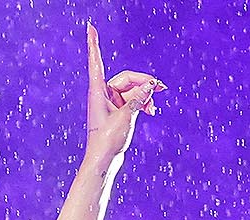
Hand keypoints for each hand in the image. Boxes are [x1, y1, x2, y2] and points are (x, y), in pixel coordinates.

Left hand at [84, 20, 166, 165]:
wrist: (102, 162)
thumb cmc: (107, 141)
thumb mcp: (126, 117)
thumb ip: (139, 99)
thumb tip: (151, 85)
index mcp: (98, 92)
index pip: (96, 62)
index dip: (94, 44)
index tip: (90, 27)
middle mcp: (102, 94)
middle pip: (127, 78)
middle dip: (143, 84)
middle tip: (160, 90)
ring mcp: (109, 103)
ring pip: (132, 90)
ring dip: (145, 96)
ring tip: (154, 107)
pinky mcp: (116, 112)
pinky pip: (132, 100)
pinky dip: (142, 103)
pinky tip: (151, 110)